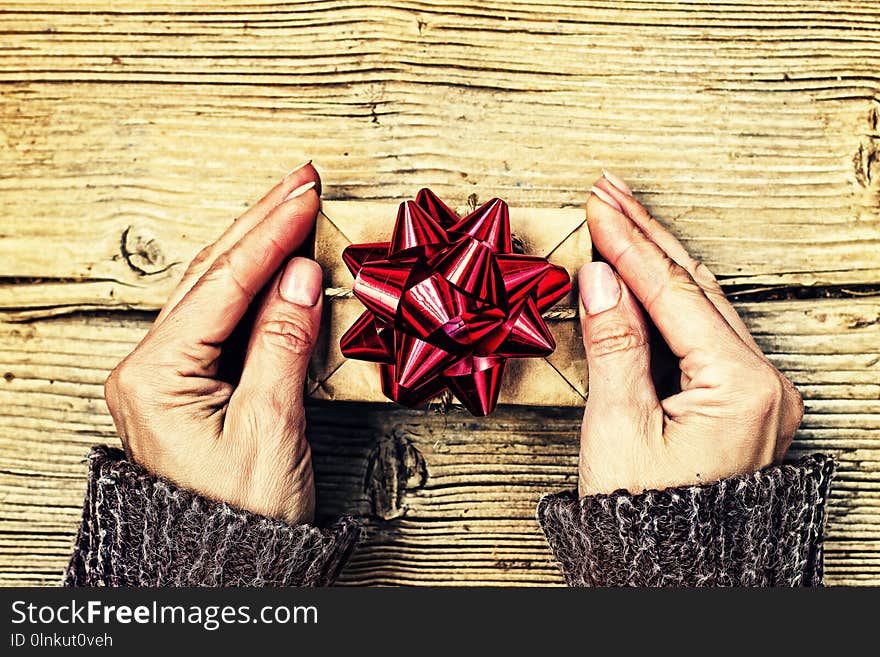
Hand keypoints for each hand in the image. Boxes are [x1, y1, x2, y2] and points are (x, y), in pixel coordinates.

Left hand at [104, 163, 323, 524]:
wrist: (223, 567)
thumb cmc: (240, 514)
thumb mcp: (271, 428)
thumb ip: (283, 344)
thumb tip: (300, 275)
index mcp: (154, 376)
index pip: (222, 285)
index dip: (270, 236)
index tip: (304, 196)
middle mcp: (151, 367)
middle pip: (212, 274)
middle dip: (260, 222)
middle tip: (300, 179)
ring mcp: (169, 373)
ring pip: (216, 289)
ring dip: (257, 244)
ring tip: (291, 203)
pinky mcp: (193, 382)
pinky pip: (225, 317)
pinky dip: (256, 283)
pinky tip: (277, 259)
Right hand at [577, 172, 803, 495]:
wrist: (670, 574)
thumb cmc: (644, 515)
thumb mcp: (617, 425)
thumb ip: (613, 341)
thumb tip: (602, 275)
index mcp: (744, 386)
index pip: (675, 294)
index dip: (629, 245)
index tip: (597, 206)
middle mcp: (765, 384)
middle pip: (696, 288)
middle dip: (647, 236)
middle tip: (610, 191)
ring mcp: (758, 392)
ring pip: (701, 305)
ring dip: (657, 261)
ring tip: (621, 217)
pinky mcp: (740, 401)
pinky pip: (703, 334)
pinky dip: (667, 301)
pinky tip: (642, 272)